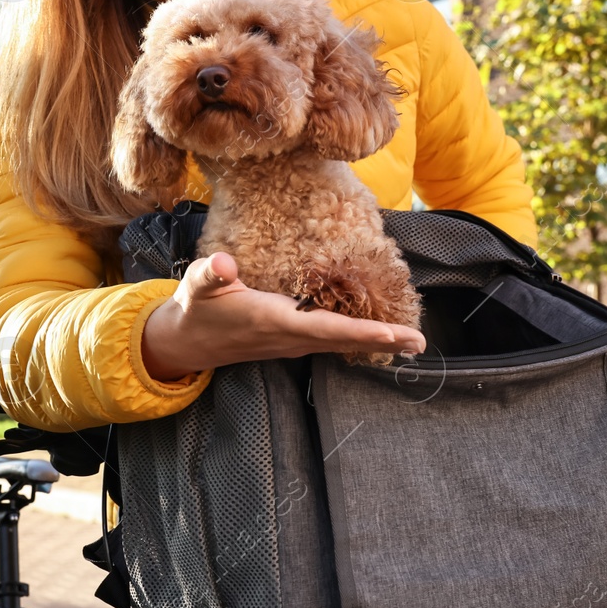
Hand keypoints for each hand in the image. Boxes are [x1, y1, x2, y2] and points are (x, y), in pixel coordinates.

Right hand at [140, 252, 424, 381]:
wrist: (187, 344)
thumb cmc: (196, 309)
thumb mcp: (196, 286)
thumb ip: (210, 273)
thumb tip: (223, 263)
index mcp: (272, 320)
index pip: (323, 328)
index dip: (358, 332)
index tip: (391, 334)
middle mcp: (288, 337)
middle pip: (342, 341)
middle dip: (381, 341)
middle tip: (419, 342)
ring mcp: (292, 342)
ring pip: (341, 343)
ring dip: (377, 342)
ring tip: (412, 341)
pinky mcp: (292, 341)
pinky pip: (332, 341)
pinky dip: (359, 339)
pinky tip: (380, 336)